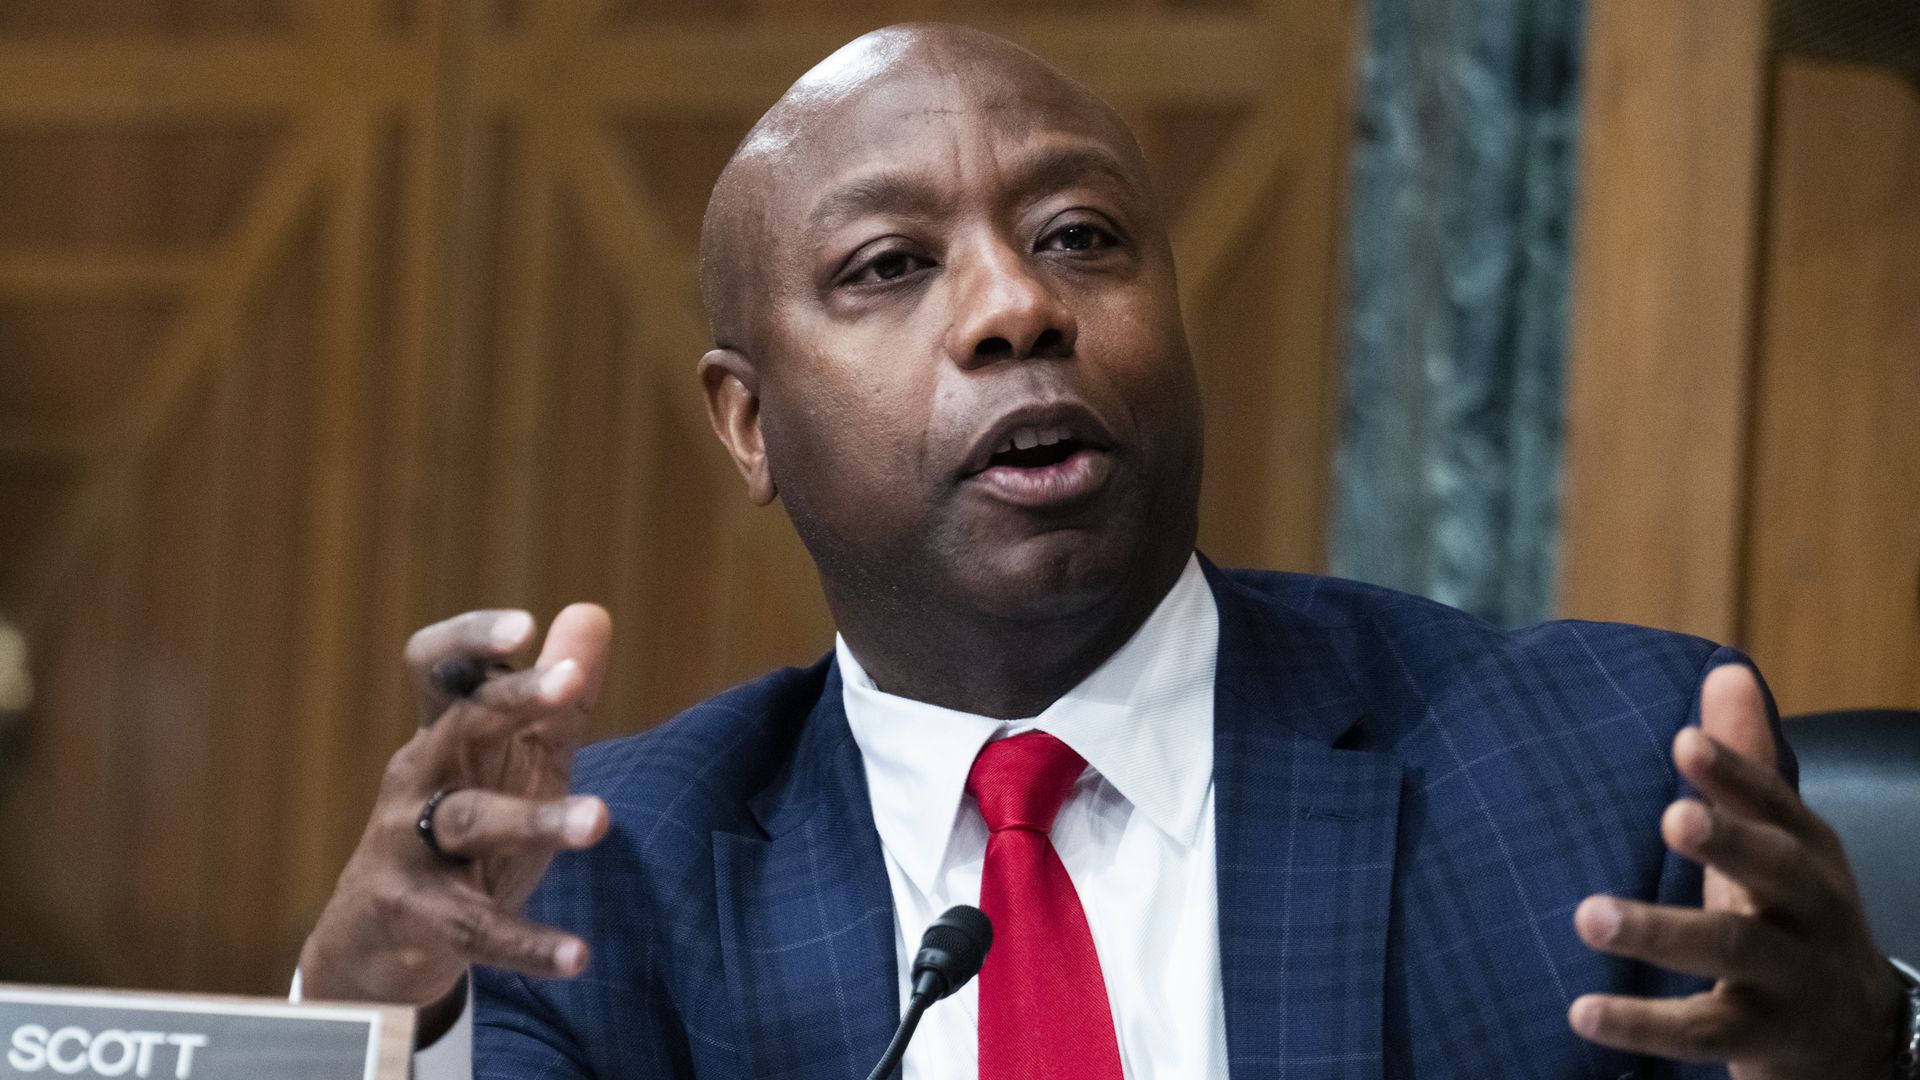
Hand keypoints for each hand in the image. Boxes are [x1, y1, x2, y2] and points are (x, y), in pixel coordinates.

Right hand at [298, 604, 613, 1007]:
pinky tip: (579, 955)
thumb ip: (558, 702)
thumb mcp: (513, 767)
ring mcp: (405, 849)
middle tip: (567, 685)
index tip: (525, 625)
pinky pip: (474, 929)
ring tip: (601, 819)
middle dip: (511, 701)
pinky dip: (529, 943)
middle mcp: (416, 781)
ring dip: (536, 818)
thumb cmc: (458, 837)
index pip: (437, 668)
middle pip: (458, 726)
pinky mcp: (411, 918)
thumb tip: (592, 611)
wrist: (374, 946)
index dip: (471, 640)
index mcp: (441, 738)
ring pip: (469, 821)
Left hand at [1568, 663, 1903, 1077]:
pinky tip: (1582, 1011)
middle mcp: (1809, 909)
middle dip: (1727, 843)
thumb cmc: (1793, 919)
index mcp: (1806, 853)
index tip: (1685, 740)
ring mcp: (1791, 976)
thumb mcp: (1778, 842)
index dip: (1736, 773)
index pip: (1775, 805)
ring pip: (1731, 950)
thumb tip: (1726, 669)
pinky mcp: (1764, 1038)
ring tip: (1588, 918)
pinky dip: (1642, 1024)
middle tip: (1670, 818)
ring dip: (1660, 933)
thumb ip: (1746, 765)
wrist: (1859, 1041)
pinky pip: (1702, 1032)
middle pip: (1773, 871)